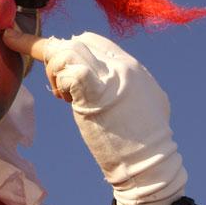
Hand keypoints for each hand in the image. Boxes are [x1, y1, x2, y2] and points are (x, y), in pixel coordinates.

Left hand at [3, 28, 186, 204]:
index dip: (70, 49)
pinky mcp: (97, 95)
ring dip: (54, 72)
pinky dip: (59, 81)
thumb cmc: (144, 141)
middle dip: (57, 59)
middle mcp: (120, 65)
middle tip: (58, 88)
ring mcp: (109, 78)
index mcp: (129, 65)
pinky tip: (64, 99)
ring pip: (68, 50)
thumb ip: (122, 84)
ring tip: (61, 97)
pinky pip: (70, 72)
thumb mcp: (142, 100)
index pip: (92, 41)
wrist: (151, 164)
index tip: (58, 66)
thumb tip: (103, 80)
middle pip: (77, 41)